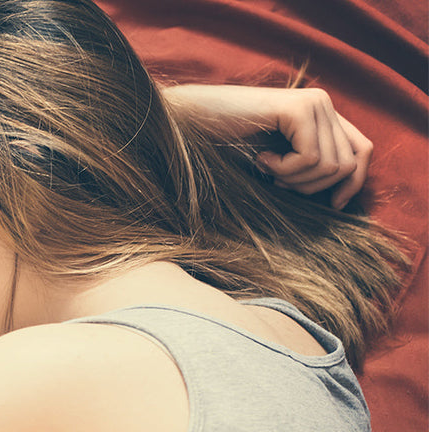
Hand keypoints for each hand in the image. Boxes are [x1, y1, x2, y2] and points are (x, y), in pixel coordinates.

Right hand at [163, 84, 371, 207]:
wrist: (191, 120)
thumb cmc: (225, 144)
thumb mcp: (276, 159)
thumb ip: (309, 166)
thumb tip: (345, 198)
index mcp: (321, 113)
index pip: (362, 150)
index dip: (354, 182)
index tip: (334, 206)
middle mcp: (322, 103)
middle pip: (347, 165)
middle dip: (312, 186)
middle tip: (277, 181)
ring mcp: (313, 103)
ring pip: (330, 165)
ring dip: (294, 179)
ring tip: (267, 168)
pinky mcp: (299, 109)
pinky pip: (310, 158)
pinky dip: (284, 169)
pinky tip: (260, 158)